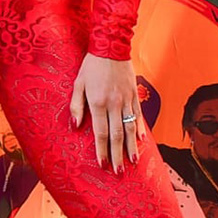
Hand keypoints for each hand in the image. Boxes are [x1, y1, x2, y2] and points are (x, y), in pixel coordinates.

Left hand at [69, 53, 144, 172]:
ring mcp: (126, 99)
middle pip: (116, 135)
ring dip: (131, 147)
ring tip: (132, 162)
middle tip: (119, 172)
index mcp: (98, 102)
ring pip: (130, 127)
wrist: (111, 45)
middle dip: (117, 155)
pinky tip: (141, 141)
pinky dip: (139, 129)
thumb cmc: (91, 65)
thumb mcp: (78, 83)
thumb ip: (76, 105)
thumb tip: (76, 126)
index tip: (102, 164)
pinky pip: (138, 114)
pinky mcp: (134, 94)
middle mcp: (113, 103)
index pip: (101, 132)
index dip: (102, 150)